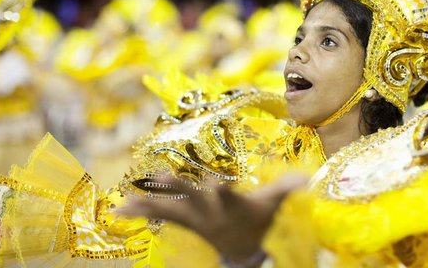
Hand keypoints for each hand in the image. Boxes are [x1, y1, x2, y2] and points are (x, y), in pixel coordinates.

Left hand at [116, 173, 307, 262]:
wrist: (244, 249)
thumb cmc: (258, 219)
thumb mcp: (273, 205)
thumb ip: (286, 189)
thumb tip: (307, 178)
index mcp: (232, 207)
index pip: (227, 197)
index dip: (221, 191)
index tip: (216, 182)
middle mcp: (210, 214)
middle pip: (192, 200)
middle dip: (177, 189)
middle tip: (162, 178)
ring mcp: (194, 219)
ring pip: (170, 210)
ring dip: (149, 203)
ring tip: (125, 201)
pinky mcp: (185, 221)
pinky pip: (160, 216)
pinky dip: (141, 211)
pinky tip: (120, 210)